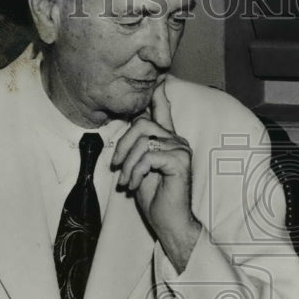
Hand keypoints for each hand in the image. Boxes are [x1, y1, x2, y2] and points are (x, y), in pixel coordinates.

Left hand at [112, 80, 200, 271]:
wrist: (170, 223)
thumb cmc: (155, 198)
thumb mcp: (139, 167)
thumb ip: (138, 147)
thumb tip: (131, 124)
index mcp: (168, 139)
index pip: (162, 107)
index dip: (157, 91)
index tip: (158, 75)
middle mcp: (177, 140)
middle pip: (142, 124)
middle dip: (122, 145)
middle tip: (117, 167)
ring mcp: (181, 150)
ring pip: (143, 141)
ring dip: (128, 164)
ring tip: (127, 181)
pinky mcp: (179, 162)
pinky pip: (149, 156)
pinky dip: (136, 171)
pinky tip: (134, 185)